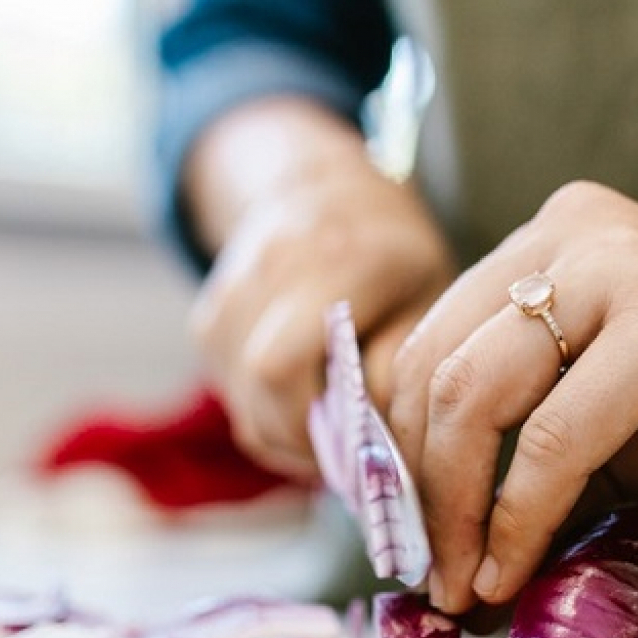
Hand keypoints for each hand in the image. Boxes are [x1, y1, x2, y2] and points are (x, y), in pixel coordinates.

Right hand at [192, 166, 453, 479]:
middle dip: (304, 436)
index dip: (311, 424)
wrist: (319, 188)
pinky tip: (306, 400)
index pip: (280, 365)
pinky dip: (268, 414)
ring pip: (241, 403)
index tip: (359, 448)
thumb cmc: (393, 255)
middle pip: (256, 388)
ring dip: (287, 430)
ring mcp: (228, 291)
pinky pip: (231, 394)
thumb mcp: (430, 299)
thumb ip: (400, 368)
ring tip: (333, 422)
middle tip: (351, 449)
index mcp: (336, 256)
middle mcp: (268, 265)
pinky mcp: (206, 320)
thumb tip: (367, 444)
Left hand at [387, 181, 637, 611]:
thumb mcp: (611, 423)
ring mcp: (622, 266)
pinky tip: (516, 569)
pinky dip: (522, 514)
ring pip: (475, 394)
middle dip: (420, 491)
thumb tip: (438, 554)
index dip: (401, 453)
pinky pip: (557, 433)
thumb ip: (527, 451)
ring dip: (458, 510)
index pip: (429, 346)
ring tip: (468, 586)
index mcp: (550, 240)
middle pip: (436, 370)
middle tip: (433, 578)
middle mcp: (574, 232)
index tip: (412, 542)